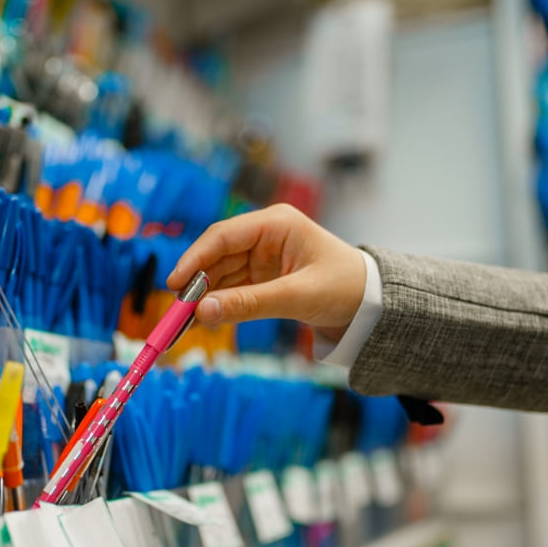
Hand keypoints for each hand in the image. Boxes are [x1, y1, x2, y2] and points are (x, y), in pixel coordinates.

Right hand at [167, 204, 365, 339]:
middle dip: (194, 283)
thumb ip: (250, 304)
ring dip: (201, 297)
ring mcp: (262, 257)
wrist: (373, 305)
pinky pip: (231, 289)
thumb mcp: (298, 296)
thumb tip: (202, 312)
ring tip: (181, 322)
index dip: (194, 259)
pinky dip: (216, 305)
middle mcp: (264, 235)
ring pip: (220, 275)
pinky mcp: (262, 278)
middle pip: (216, 256)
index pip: (223, 236)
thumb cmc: (346, 288)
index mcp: (276, 224)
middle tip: (174, 311)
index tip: (174, 284)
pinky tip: (200, 320)